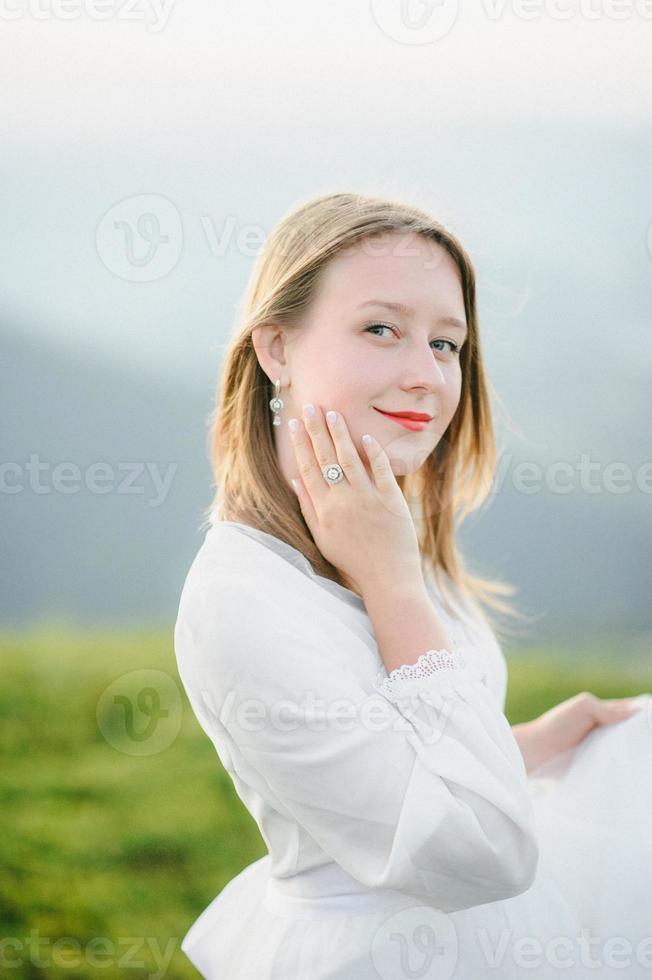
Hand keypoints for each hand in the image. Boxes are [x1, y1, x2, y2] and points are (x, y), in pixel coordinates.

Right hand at [287, 404, 422, 597]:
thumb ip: (308, 507)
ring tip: (334, 414)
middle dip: (317, 431)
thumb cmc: (353, 560)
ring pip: (351, 459)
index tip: (295, 423)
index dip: (301, 444)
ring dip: (341, 435)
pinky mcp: (391, 501)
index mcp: (325, 510)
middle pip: (326, 458)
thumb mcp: (322, 537)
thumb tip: (294, 479)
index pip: (308, 468)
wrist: (387, 579)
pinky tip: (366, 437)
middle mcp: (343, 501)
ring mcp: (367, 499)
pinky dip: (374, 453)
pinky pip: (382, 471)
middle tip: (311, 406)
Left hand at [514, 692, 641, 774]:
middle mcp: (607, 730)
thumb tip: (636, 710)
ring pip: (629, 750)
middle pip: (634, 732)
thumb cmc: (557, 726)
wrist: (536, 753)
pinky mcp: (600, 767)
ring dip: (638, 753)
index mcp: (605, 712)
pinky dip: (628, 768)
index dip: (645, 713)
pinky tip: (638, 772)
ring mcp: (604, 750)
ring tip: (647, 760)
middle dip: (644, 736)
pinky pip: (619, 767)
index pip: (633, 710)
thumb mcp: (582, 708)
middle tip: (651, 744)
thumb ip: (607, 709)